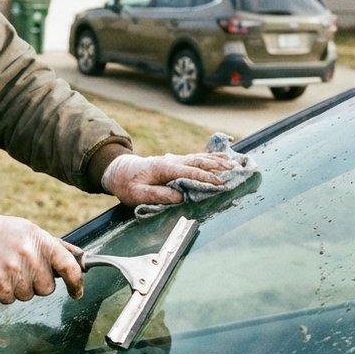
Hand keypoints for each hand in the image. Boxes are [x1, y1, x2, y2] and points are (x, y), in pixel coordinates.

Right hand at [0, 207, 83, 302]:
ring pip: (28, 296)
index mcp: (42, 241)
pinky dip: (3, 293)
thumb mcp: (31, 231)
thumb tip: (82, 260)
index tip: (76, 292)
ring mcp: (13, 269)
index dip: (76, 282)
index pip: (69, 266)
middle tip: (23, 269)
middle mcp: (30, 255)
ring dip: (19, 288)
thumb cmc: (3, 233)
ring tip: (7, 269)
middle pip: (47, 288)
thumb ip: (57, 246)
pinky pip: (9, 300)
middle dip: (37, 284)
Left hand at [102, 152, 234, 205]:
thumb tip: (180, 197)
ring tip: (235, 163)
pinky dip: (212, 157)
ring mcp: (175, 159)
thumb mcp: (137, 193)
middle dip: (218, 166)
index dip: (206, 178)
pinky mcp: (177, 162)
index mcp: (164, 168)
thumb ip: (158, 195)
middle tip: (235, 170)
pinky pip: (197, 158)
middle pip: (199, 161)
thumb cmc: (127, 184)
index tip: (221, 184)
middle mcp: (172, 160)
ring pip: (200, 158)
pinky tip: (224, 156)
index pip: (189, 172)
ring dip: (218, 161)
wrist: (119, 170)